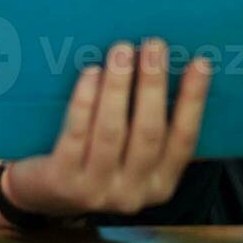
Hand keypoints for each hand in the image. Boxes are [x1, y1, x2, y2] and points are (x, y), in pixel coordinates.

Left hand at [2, 40, 211, 216]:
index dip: (193, 101)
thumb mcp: (130, 154)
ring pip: (111, 132)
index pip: (184, 141)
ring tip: (121, 50)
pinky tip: (91, 73)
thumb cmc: (96, 159)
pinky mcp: (63, 181)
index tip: (200, 63)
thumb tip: (172, 66)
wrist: (42, 196)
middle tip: (154, 45)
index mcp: (160, 185)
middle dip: (152, 85)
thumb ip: (152, 124)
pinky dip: (85, 101)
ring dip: (118, 87)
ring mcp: (97, 191)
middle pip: (148, 133)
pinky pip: (76, 134)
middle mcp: (133, 193)